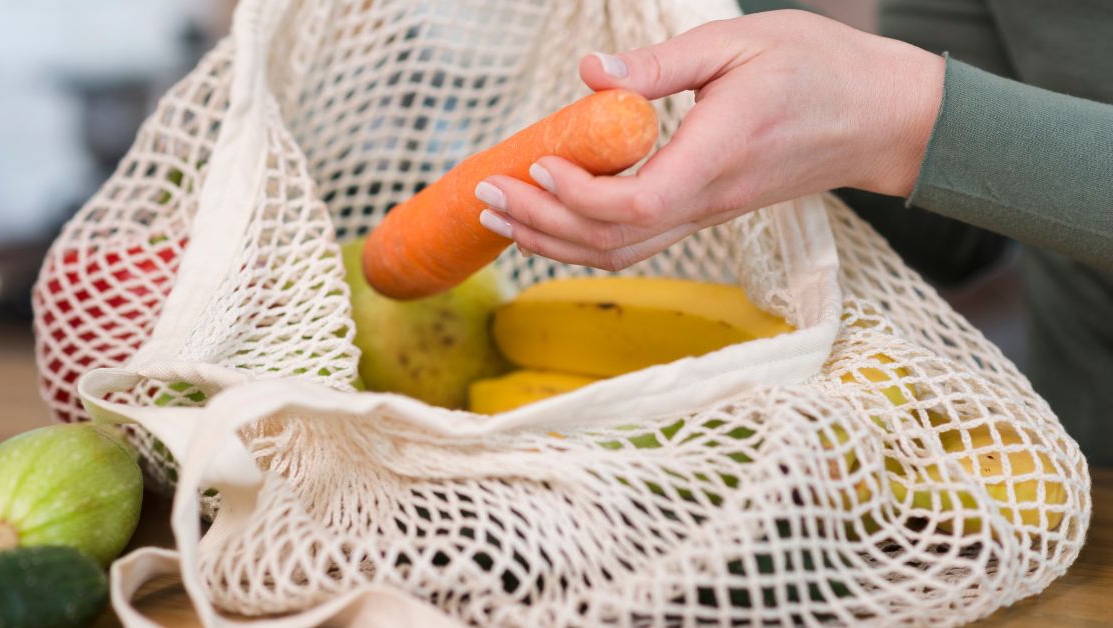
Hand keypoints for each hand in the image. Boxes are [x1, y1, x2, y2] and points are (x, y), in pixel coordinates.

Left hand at [474, 9, 944, 270]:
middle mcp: (708, 200)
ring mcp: (707, 214)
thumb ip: (661, 64)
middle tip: (486, 195)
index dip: (579, 196)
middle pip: (612, 240)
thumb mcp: (739, 42)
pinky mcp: (705, 212)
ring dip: (554, 240)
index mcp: (718, 156)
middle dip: (541, 223)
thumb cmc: (818, 70)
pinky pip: (636, 242)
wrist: (880, 119)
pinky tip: (550, 218)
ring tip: (501, 215)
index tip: (538, 162)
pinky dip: (583, 238)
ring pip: (620, 253)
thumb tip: (589, 72)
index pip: (637, 202)